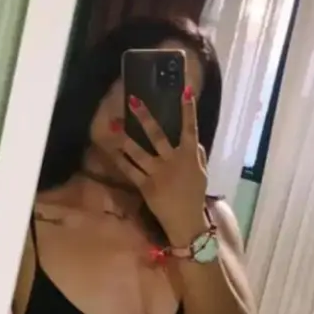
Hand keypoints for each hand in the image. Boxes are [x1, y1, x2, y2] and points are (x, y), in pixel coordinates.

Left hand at [115, 89, 208, 246]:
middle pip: (157, 135)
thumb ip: (197, 155)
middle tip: (133, 101)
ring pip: (139, 152)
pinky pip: (131, 170)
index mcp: (189, 156)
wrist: (186, 222)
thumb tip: (192, 139)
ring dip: (125, 138)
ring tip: (113, 125)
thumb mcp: (201, 174)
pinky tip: (112, 150)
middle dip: (145, 117)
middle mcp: (172, 161)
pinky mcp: (146, 186)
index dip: (188, 110)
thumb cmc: (194, 196)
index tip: (184, 92)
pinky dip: (121, 160)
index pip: (190, 129)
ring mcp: (157, 173)